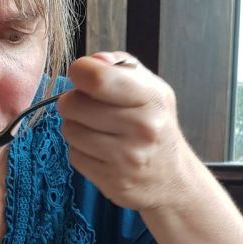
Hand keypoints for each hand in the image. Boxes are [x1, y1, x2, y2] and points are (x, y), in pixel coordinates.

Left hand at [57, 52, 196, 210]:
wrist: (172, 177)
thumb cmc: (154, 124)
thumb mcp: (149, 87)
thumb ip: (120, 66)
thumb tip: (91, 62)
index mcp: (151, 98)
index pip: (97, 78)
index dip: (80, 72)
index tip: (84, 77)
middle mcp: (142, 128)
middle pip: (73, 104)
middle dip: (73, 101)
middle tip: (87, 106)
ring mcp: (127, 158)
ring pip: (70, 130)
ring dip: (75, 126)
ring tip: (94, 128)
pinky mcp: (113, 181)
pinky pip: (74, 155)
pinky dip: (80, 150)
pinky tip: (99, 150)